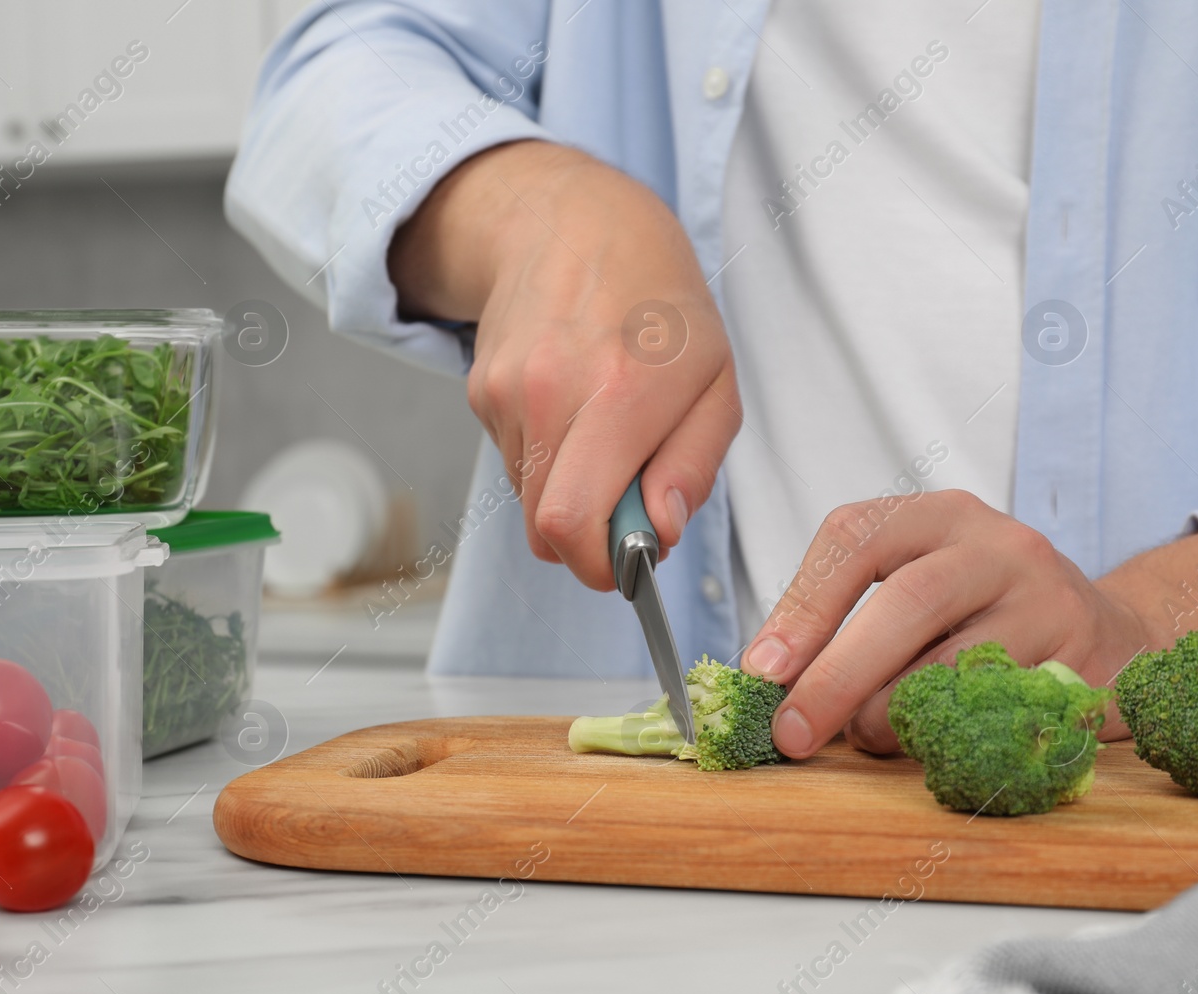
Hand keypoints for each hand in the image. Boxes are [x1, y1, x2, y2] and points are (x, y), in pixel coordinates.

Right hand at [389, 141, 738, 589]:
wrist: (571, 223)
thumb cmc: (659, 305)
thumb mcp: (717, 381)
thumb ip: (693, 467)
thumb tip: (660, 533)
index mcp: (620, 392)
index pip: (574, 523)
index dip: (601, 567)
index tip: (631, 562)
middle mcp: (550, 393)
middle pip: (544, 528)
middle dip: (589, 542)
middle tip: (629, 506)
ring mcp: (506, 392)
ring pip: (528, 500)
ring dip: (568, 493)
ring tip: (602, 434)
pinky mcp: (480, 393)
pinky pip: (513, 463)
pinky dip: (545, 460)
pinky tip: (570, 408)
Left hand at [736, 489, 1197, 758]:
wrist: (1108, 634)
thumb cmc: (977, 618)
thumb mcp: (912, 590)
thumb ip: (842, 623)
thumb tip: (766, 684)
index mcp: (937, 516)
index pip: (856, 537)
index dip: (803, 605)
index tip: (761, 670)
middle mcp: (997, 545)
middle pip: (907, 600)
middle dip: (838, 673)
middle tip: (792, 732)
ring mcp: (1049, 600)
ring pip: (957, 663)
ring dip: (891, 715)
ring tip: (864, 737)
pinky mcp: (1084, 663)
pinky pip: (1002, 711)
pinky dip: (950, 737)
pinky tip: (929, 746)